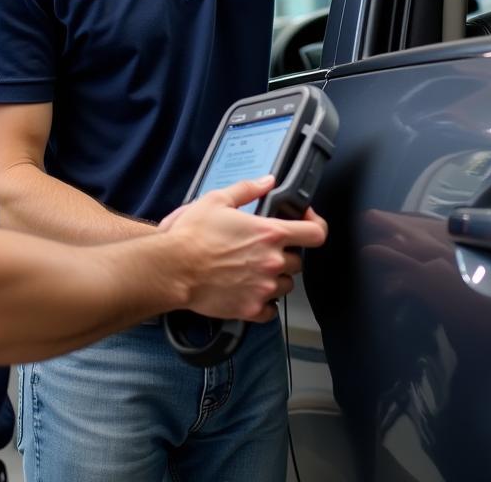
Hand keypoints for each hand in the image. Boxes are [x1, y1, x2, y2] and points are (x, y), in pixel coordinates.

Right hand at [163, 176, 326, 321]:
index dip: (316, 225)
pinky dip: (264, 302)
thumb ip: (248, 189)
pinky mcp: (252, 309)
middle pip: (299, 261)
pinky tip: (248, 290)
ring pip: (286, 285)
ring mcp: (264, 288)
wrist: (173, 268)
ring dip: (276, 278)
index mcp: (270, 233)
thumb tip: (268, 181)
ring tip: (254, 270)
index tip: (306, 222)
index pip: (316, 233)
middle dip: (285, 254)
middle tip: (264, 249)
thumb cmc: (193, 234)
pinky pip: (271, 310)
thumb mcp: (218, 200)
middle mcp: (273, 262)